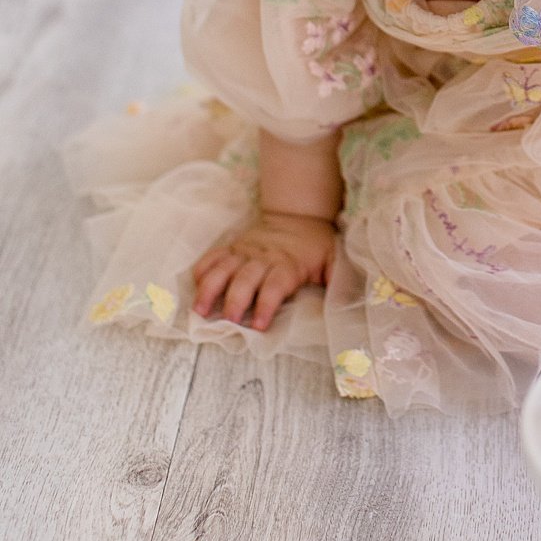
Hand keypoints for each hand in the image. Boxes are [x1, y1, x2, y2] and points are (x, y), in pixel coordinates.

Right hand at [191, 211, 337, 331]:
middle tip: (228, 322)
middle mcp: (263, 258)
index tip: (258, 325)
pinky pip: (212, 257)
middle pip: (245, 279)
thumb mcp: (334, 260)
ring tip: (199, 311)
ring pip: (223, 269)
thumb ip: (338, 280)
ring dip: (210, 289)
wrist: (298, 215)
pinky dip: (202, 271)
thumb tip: (347, 303)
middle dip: (235, 301)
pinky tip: (194, 288)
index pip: (275, 285)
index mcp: (288, 264)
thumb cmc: (317, 246)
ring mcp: (244, 251)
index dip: (266, 304)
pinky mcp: (232, 247)